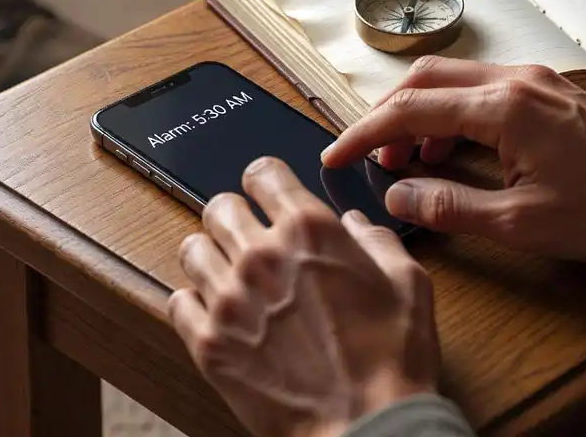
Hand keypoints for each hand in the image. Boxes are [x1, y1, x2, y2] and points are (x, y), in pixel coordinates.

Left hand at [168, 157, 438, 436]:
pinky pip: (177, 302)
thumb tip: (356, 224)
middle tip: (247, 236)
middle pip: (219, 207)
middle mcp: (261, 255)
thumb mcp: (408, 284)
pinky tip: (216, 313)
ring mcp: (229, 299)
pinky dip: (194, 303)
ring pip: (192, 249)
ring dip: (211, 256)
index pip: (261, 173)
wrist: (368, 425)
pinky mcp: (209, 343)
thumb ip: (377, 241)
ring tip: (228, 274)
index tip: (266, 192)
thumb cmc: (393, 359)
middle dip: (234, 217)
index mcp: (309, 230)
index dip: (265, 181)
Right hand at [322, 57, 585, 261]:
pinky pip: (479, 88)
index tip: (335, 156)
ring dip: (419, 114)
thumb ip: (450, 206)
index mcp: (502, 108)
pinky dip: (450, 113)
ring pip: (450, 79)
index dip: (364, 134)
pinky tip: (453, 151)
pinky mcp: (546, 89)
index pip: (409, 111)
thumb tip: (397, 195)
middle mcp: (513, 80)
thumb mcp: (522, 222)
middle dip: (386, 117)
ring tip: (410, 163)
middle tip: (371, 159)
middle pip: (423, 79)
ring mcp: (533, 79)